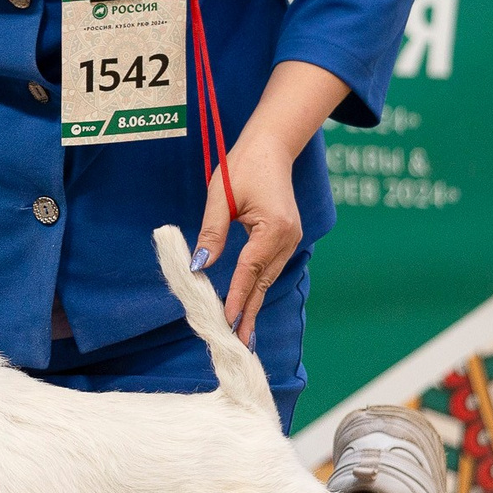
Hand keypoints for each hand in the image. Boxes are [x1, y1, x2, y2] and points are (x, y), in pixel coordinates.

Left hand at [192, 138, 302, 347]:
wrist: (271, 147)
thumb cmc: (243, 166)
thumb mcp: (221, 197)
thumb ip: (212, 233)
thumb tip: (200, 266)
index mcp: (274, 227)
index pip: (249, 270)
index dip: (236, 297)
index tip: (227, 322)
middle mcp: (288, 237)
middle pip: (263, 282)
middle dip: (248, 313)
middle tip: (238, 344)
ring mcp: (292, 238)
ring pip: (268, 278)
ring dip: (253, 303)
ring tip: (243, 334)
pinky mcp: (287, 237)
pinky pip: (271, 268)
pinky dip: (259, 287)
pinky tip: (249, 305)